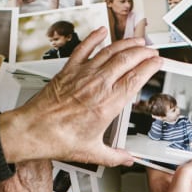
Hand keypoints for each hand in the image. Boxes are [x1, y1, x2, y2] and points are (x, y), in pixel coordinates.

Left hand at [0, 28, 161, 166]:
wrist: (33, 130)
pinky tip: (101, 32)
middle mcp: (98, 85)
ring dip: (126, 43)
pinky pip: (84, 48)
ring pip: (110, 51)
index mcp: (108, 104)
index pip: (136, 78)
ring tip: (136, 41)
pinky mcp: (68, 71)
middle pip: (127, 59)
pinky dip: (94, 38)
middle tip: (152, 50)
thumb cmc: (58, 139)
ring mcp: (83, 74)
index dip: (150, 67)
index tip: (158, 63)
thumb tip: (127, 159)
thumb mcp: (92, 152)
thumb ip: (114, 156)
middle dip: (143, 52)